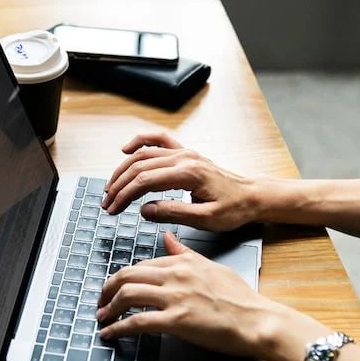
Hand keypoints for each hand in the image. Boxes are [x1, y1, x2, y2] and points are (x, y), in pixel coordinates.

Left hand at [96, 232, 278, 357]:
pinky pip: (138, 322)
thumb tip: (168, 239)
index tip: (115, 288)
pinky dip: (118, 328)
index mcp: (182, 262)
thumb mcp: (210, 266)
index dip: (122, 277)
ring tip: (103, 318)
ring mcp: (175, 297)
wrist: (257, 319)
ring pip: (128, 295)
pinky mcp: (177, 320)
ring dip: (109, 308)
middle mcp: (175, 275)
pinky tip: (110, 334)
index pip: (141, 265)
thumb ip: (185, 253)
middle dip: (107, 289)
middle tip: (101, 301)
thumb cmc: (239, 297)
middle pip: (127, 275)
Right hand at [101, 133, 258, 230]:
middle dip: (119, 185)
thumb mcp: (206, 219)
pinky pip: (158, 140)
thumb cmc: (233, 209)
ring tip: (110, 187)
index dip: (125, 195)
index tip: (113, 209)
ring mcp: (184, 153)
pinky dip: (140, 141)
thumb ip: (173, 213)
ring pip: (144, 154)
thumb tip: (144, 210)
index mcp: (188, 173)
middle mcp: (184, 158)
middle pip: (139, 166)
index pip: (145, 181)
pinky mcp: (185, 154)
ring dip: (123, 169)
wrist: (252, 196)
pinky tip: (126, 149)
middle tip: (107, 204)